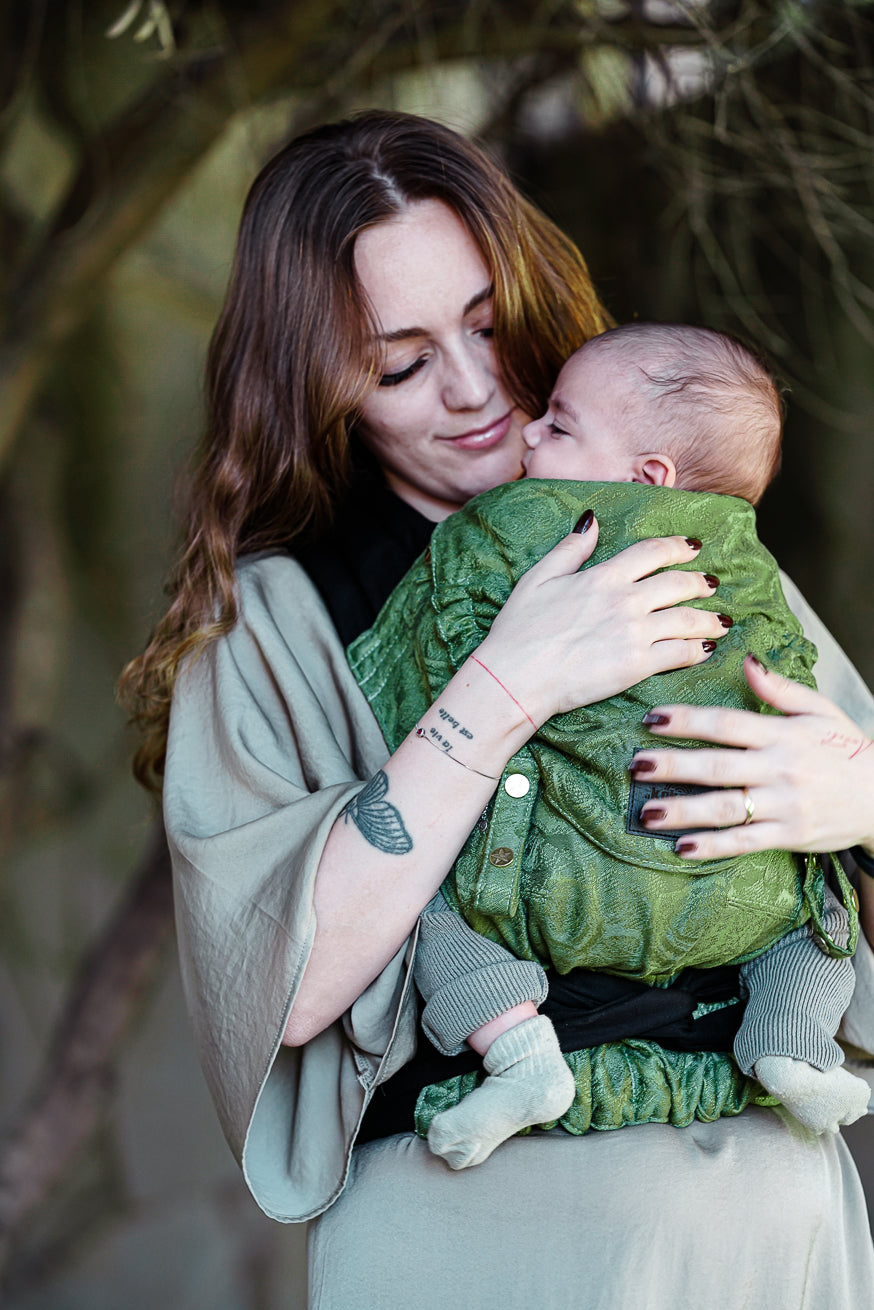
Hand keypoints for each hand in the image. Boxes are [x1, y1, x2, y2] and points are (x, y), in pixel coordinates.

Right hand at [477, 513, 729, 724]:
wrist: (515, 677)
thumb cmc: (518, 630)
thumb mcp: (537, 578)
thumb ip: (570, 549)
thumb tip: (593, 521)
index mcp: (603, 576)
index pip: (652, 552)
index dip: (678, 546)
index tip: (693, 546)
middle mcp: (625, 601)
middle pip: (679, 584)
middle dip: (701, 583)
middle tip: (712, 584)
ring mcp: (635, 633)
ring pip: (687, 619)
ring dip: (709, 619)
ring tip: (720, 620)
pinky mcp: (637, 666)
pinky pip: (680, 653)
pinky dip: (697, 650)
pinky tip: (705, 649)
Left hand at [634, 654, 873, 858]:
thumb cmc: (846, 751)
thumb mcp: (819, 710)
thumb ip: (779, 688)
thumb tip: (745, 660)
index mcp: (782, 734)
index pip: (726, 724)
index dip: (686, 721)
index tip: (651, 718)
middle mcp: (779, 769)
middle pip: (717, 766)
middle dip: (672, 765)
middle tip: (635, 765)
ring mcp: (783, 804)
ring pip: (725, 807)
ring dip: (683, 810)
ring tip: (647, 811)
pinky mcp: (788, 835)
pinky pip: (743, 842)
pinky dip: (712, 846)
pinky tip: (682, 846)